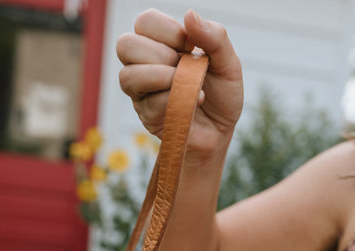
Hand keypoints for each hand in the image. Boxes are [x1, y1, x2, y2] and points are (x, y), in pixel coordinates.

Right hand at [116, 9, 242, 154]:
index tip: (191, 47)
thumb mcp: (228, 64)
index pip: (144, 22)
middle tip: (183, 68)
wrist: (222, 132)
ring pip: (127, 77)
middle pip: (126, 45)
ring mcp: (142, 93)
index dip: (168, 31)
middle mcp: (145, 66)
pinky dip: (173, 101)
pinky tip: (192, 103)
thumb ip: (215, 37)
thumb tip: (189, 14)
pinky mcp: (147, 117)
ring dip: (160, 78)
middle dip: (160, 54)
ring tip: (185, 85)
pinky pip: (149, 104)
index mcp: (161, 44)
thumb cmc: (221, 96)